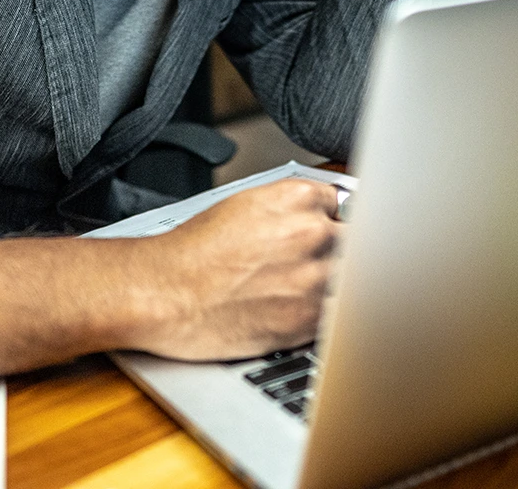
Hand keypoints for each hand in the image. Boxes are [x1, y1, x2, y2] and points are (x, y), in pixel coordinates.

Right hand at [0, 179, 341, 377]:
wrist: (162, 294)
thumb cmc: (190, 252)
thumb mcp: (243, 205)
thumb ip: (289, 206)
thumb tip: (319, 212)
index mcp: (296, 197)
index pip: (340, 202)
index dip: (329, 218)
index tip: (325, 229)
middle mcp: (312, 233)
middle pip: (355, 239)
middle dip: (338, 251)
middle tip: (308, 263)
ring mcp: (314, 278)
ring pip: (351, 279)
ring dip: (334, 284)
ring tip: (298, 290)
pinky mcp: (307, 321)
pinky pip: (338, 316)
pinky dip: (323, 315)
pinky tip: (293, 310)